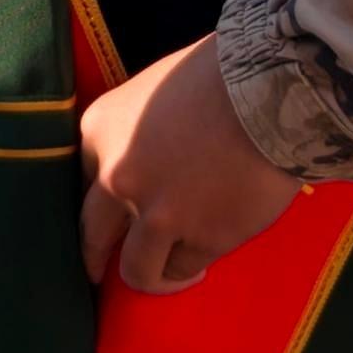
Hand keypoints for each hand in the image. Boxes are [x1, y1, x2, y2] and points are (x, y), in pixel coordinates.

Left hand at [79, 40, 307, 294]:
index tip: (107, 220)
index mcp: (99, 131)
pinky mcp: (201, 240)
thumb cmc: (217, 74)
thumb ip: (134, 132)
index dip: (99, 205)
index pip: (82, 184)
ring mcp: (157, 215)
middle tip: (99, 274)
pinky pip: (186, 266)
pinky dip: (194, 268)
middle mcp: (117, 178)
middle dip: (95, 259)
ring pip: (138, 270)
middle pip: (93, 237)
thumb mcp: (152, 90)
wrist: (269, 90)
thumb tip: (144, 163)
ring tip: (170, 277)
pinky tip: (204, 264)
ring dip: (153, 277)